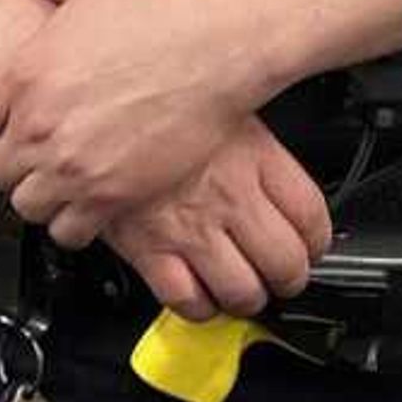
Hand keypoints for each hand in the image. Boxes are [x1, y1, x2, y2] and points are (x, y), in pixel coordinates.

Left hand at [0, 0, 257, 244]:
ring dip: (41, 194)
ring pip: (26, 205)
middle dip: (14, 162)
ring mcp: (76, 165)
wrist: (220, 45)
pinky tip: (90, 198)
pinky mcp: (113, 195)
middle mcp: (41, 126)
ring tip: (63, 177)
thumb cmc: (162, 13)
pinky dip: (74, 221)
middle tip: (40, 150)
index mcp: (25, 74)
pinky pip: (68, 231)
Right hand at [104, 118, 335, 318]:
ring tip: (246, 289)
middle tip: (283, 273)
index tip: (311, 242)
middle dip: (289, 277)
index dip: (317, 239)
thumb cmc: (146, 93)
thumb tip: (273, 131)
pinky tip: (200, 294)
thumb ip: (251, 126)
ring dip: (248, 298)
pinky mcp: (149, 249)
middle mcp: (229, 195)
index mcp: (255, 154)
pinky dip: (201, 308)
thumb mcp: (219, 97)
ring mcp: (190, 227)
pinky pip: (188, 301)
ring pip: (243, 292)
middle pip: (285, 263)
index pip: (311, 215)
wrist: (84, 103)